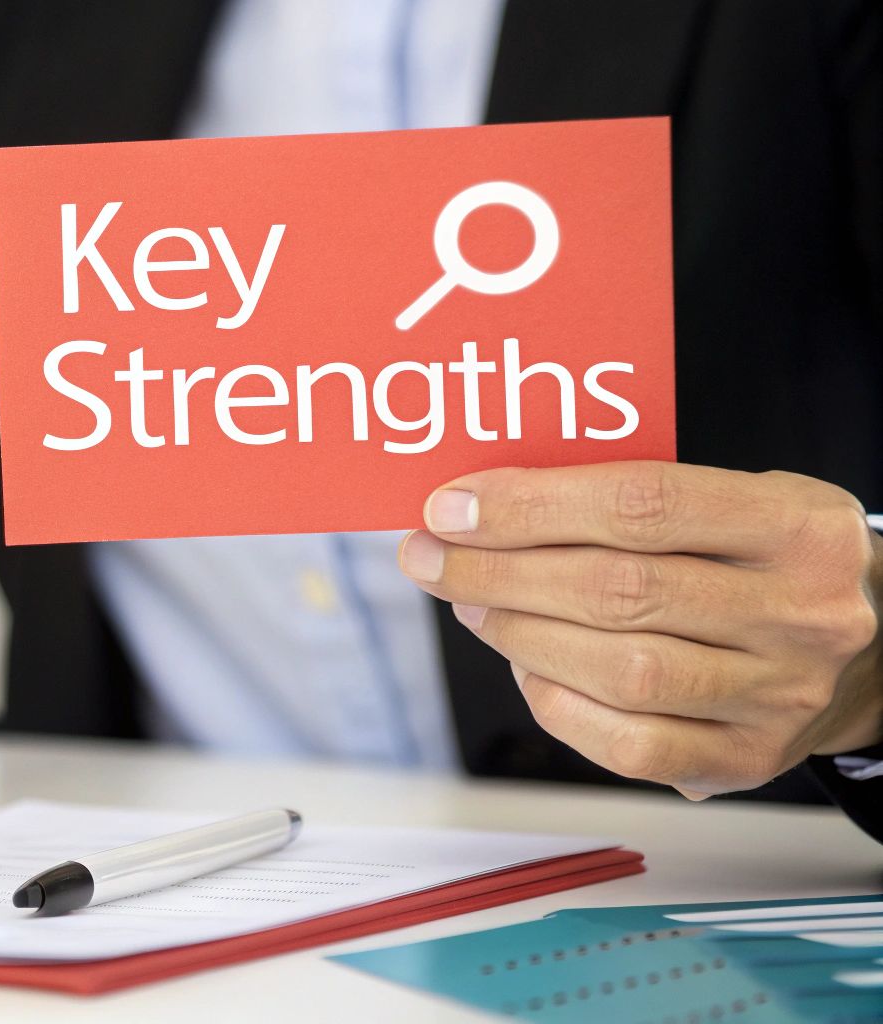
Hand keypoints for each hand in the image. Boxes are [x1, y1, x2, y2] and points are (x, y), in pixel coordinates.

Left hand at [398, 462, 882, 797]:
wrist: (867, 650)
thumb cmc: (763, 558)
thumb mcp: (733, 498)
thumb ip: (627, 498)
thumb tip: (481, 507)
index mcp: (799, 528)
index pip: (641, 504)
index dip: (530, 505)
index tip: (451, 506)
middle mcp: (801, 615)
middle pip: (618, 591)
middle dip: (498, 572)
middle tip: (431, 557)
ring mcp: (779, 697)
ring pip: (618, 671)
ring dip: (517, 633)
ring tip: (471, 604)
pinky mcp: (747, 761)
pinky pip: (627, 745)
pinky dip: (556, 702)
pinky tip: (525, 665)